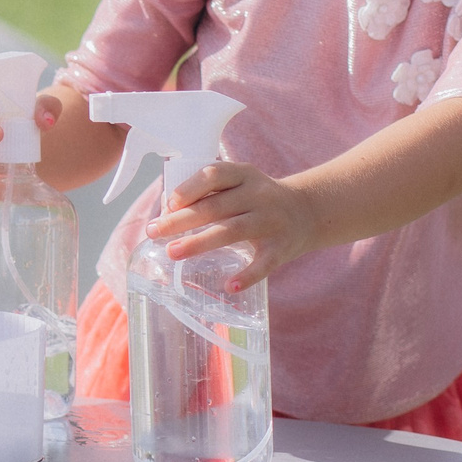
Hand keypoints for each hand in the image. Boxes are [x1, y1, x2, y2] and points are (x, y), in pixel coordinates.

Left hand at [142, 161, 320, 290]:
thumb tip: (165, 214)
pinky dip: (247, 275)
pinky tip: (228, 286)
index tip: (168, 204)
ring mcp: (271, 221)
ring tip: (172, 253)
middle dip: (181, 220)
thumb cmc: (255, 199)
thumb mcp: (237, 185)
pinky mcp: (281, 248)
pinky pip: (264, 263)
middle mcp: (258, 195)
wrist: (308, 211)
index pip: (213, 175)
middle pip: (215, 206)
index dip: (189, 188)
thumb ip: (207, 195)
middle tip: (153, 232)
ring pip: (232, 231)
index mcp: (243, 175)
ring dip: (200, 243)